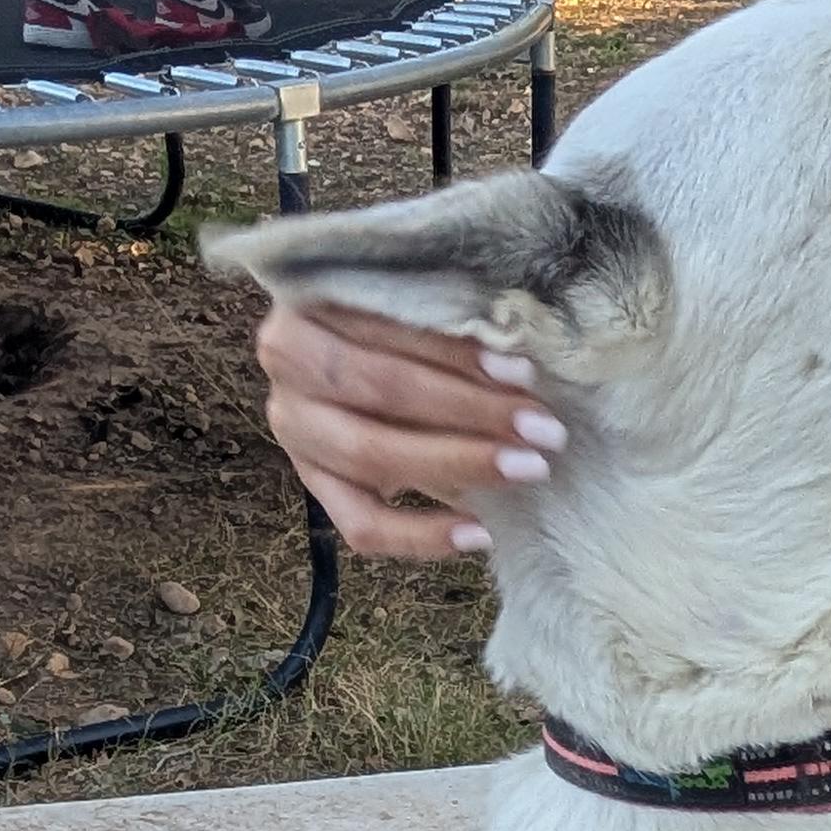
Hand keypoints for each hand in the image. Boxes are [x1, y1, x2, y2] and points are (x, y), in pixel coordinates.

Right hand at [252, 301, 570, 561]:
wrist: (354, 350)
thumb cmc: (401, 316)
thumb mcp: (418, 300)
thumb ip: (451, 319)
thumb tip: (521, 362)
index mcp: (308, 295)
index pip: (388, 326)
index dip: (457, 351)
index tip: (525, 371)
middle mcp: (286, 359)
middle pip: (381, 388)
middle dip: (472, 410)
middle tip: (544, 430)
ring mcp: (293, 425)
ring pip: (370, 454)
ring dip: (458, 463)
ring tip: (528, 468)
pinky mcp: (311, 481)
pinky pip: (360, 525)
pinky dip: (421, 536)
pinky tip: (480, 535)